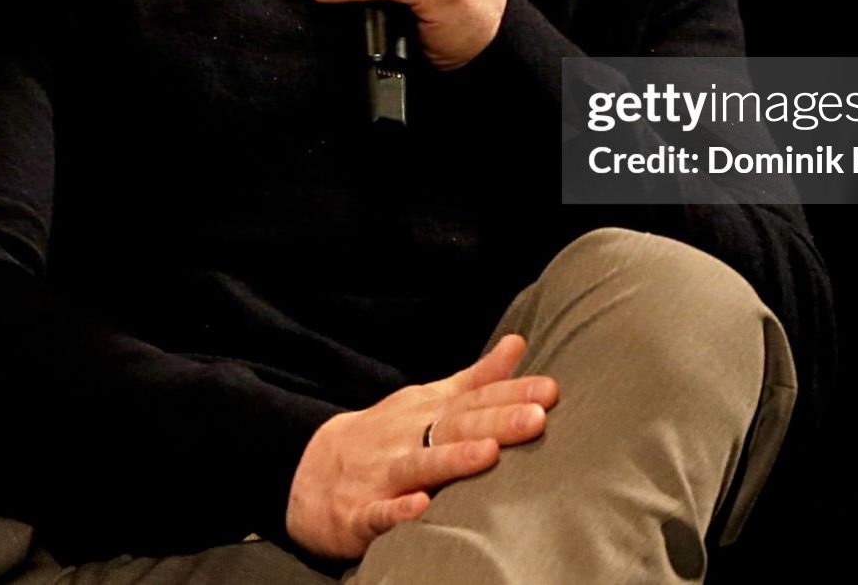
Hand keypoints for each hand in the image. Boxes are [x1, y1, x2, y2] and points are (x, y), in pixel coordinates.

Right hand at [284, 333, 558, 559]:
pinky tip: (421, 507)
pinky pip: (379, 513)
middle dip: (494, 422)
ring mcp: (382, 475)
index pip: (473, 400)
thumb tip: (518, 344)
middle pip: (453, 428)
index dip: (510, 395)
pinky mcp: (359, 514)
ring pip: (419, 466)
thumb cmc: (385, 435)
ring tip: (488, 454)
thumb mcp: (426, 401)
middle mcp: (406, 439)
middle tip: (536, 418)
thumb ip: (474, 379)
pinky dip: (398, 510)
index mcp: (425, 413)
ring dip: (452, 460)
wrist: (308, 472)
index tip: (550, 391)